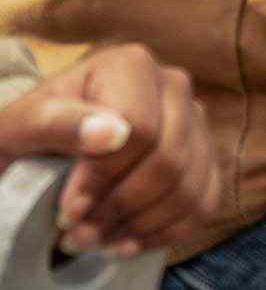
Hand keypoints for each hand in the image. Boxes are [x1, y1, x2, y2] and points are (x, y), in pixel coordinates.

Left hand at [0, 44, 215, 258]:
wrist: (46, 150)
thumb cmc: (31, 136)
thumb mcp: (19, 127)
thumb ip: (56, 122)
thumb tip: (111, 133)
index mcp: (130, 65)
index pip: (140, 129)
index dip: (104, 178)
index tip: (68, 209)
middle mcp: (173, 85)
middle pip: (169, 160)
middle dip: (121, 208)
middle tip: (79, 235)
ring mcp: (195, 121)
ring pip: (188, 187)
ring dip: (140, 226)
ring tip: (98, 239)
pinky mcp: (206, 156)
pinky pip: (204, 203)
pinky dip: (166, 231)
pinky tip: (128, 240)